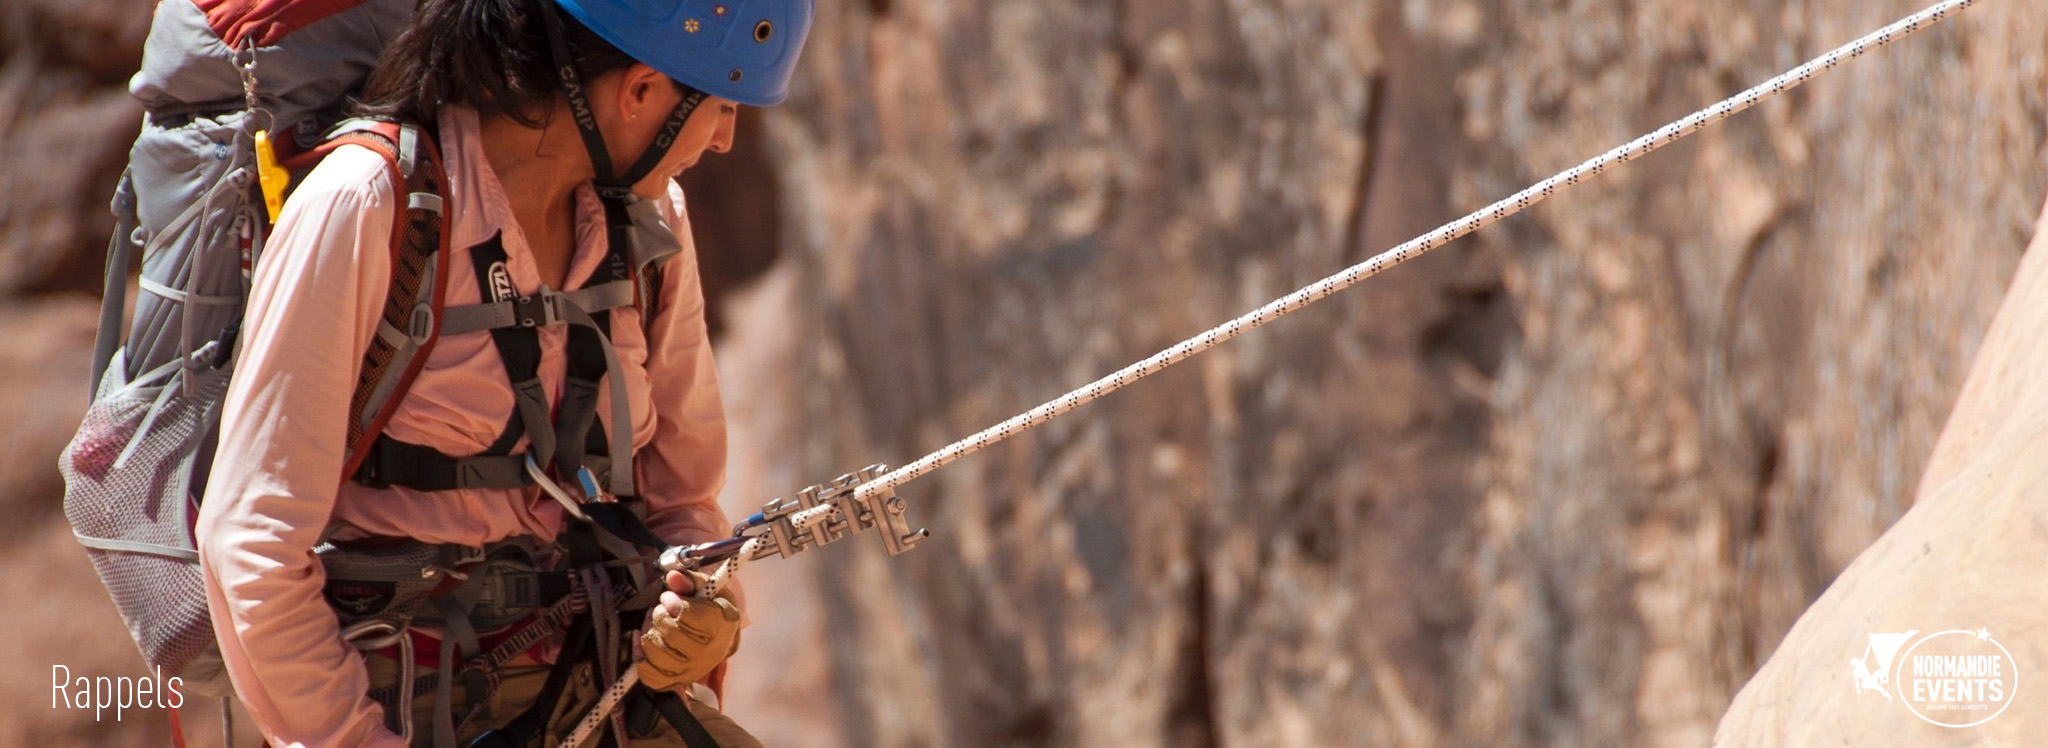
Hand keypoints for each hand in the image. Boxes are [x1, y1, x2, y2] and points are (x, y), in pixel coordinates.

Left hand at [638, 569, 740, 690]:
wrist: (721, 637)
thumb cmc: (713, 609)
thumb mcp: (707, 589)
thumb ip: (689, 581)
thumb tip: (672, 576)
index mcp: (717, 627)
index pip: (685, 616)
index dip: (671, 602)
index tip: (669, 597)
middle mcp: (705, 654)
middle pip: (669, 634)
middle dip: (658, 616)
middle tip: (660, 608)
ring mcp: (690, 671)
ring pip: (656, 653)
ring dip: (648, 632)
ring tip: (652, 622)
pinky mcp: (676, 681)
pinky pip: (649, 675)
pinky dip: (639, 655)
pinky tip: (640, 637)